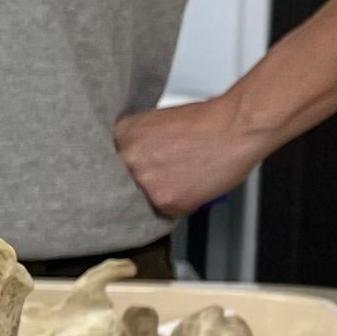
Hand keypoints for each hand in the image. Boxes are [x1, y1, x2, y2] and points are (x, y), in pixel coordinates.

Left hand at [113, 95, 272, 217]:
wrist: (233, 128)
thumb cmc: (204, 123)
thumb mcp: (155, 122)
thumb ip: (135, 142)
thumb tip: (125, 161)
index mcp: (123, 134)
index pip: (103, 163)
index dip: (118, 170)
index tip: (123, 174)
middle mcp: (128, 157)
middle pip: (117, 184)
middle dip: (134, 184)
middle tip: (158, 177)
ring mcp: (144, 180)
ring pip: (139, 201)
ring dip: (155, 196)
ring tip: (178, 180)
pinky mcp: (164, 199)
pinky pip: (161, 212)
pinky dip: (175, 205)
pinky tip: (189, 187)